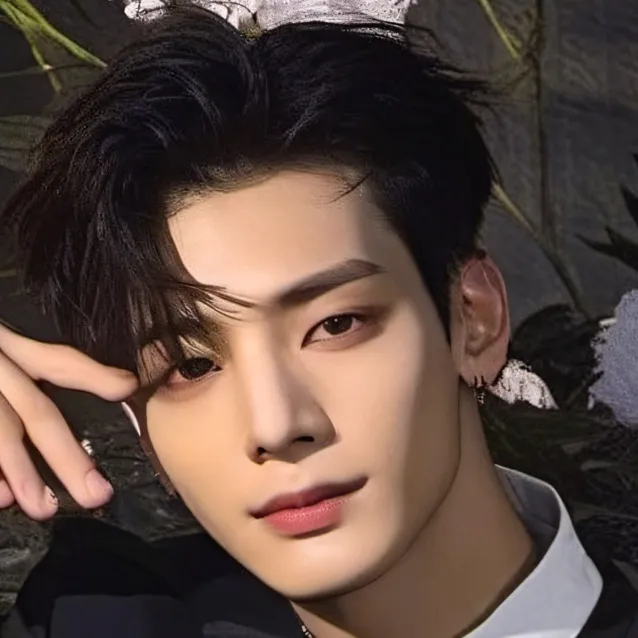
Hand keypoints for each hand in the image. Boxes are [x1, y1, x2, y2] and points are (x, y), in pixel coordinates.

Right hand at [0, 322, 137, 519]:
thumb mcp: (5, 335)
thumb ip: (37, 356)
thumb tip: (108, 382)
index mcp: (1, 343)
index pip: (54, 361)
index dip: (92, 376)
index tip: (127, 389)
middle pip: (31, 411)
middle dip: (63, 454)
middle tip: (95, 493)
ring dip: (18, 472)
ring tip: (42, 507)